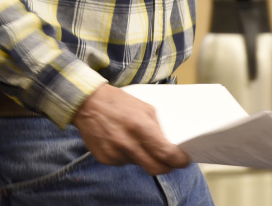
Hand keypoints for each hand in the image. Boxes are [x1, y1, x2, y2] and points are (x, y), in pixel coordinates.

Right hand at [72, 84, 190, 175]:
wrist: (87, 103)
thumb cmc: (118, 102)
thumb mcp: (144, 108)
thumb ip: (157, 127)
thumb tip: (169, 144)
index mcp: (140, 127)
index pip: (166, 154)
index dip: (179, 160)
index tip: (184, 160)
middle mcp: (128, 144)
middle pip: (155, 168)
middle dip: (167, 167)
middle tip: (171, 161)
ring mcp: (115, 154)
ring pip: (139, 165)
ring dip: (144, 157)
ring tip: (137, 140)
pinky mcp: (105, 159)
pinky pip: (124, 163)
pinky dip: (128, 156)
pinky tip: (122, 141)